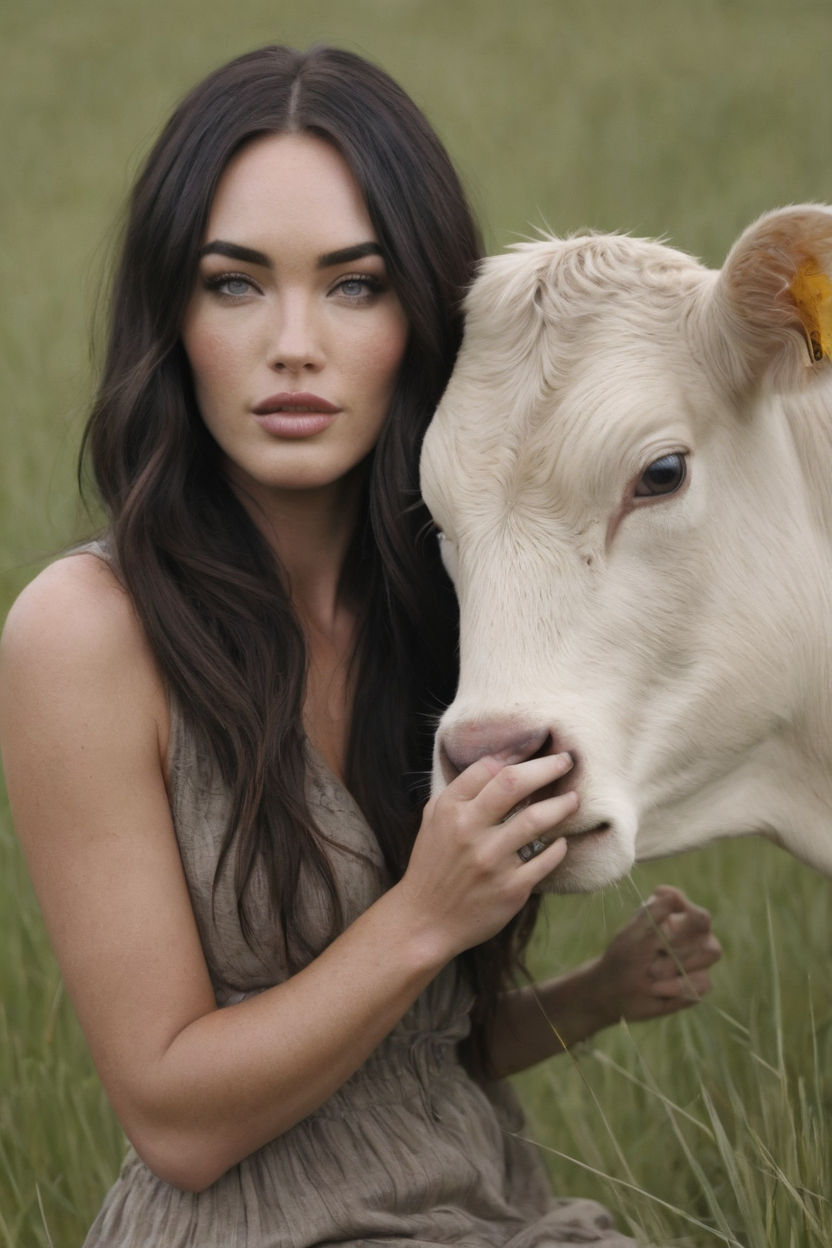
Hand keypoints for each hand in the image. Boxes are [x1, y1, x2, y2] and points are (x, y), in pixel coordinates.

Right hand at [395, 752, 578, 960]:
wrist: (425, 921)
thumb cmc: (433, 864)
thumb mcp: (434, 819)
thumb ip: (461, 791)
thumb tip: (501, 762)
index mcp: (450, 810)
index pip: (488, 767)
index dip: (517, 752)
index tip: (538, 747)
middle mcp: (469, 831)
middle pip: (514, 783)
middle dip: (546, 766)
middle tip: (566, 760)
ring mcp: (491, 860)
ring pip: (537, 819)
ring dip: (562, 804)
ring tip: (574, 798)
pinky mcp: (511, 889)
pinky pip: (546, 859)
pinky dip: (559, 847)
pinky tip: (561, 841)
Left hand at [586, 885, 722, 1028]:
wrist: (617, 994)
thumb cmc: (623, 957)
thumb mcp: (632, 934)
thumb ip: (652, 913)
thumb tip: (671, 893)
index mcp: (677, 915)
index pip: (696, 911)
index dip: (683, 919)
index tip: (660, 930)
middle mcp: (692, 933)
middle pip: (706, 930)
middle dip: (676, 947)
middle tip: (651, 959)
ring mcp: (699, 959)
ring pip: (710, 952)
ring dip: (676, 966)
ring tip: (652, 973)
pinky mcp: (699, 983)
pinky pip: (702, 983)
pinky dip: (677, 987)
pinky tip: (658, 990)